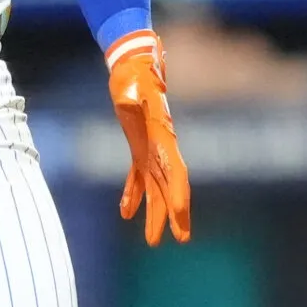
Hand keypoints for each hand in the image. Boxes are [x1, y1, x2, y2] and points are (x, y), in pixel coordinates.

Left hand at [106, 29, 190, 245]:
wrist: (133, 65)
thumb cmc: (134, 75)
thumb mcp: (131, 85)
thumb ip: (130, 96)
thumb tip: (126, 101)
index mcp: (163, 137)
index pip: (175, 171)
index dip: (179, 194)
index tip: (180, 215)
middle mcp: (162, 147)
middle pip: (171, 186)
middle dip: (175, 214)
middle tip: (180, 239)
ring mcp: (152, 149)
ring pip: (156, 188)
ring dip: (156, 213)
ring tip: (154, 241)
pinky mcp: (140, 147)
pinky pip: (139, 176)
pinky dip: (133, 195)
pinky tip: (125, 213)